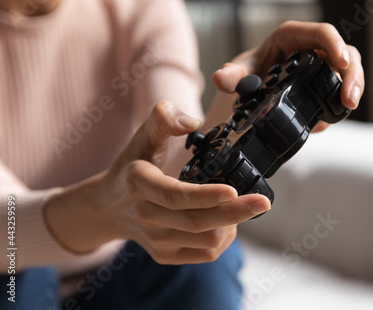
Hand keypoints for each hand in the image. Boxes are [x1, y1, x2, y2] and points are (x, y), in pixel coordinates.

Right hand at [44, 101, 270, 264]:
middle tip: (263, 201)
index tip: (233, 190)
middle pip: (198, 222)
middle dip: (236, 212)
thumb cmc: (131, 167)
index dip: (206, 195)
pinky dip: (224, 239)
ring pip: (207, 241)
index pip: (175, 196)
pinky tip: (227, 222)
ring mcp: (156, 240)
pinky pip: (205, 254)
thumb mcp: (141, 138)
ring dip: (231, 224)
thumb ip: (162, 119)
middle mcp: (146, 217)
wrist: (108, 208)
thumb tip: (193, 122)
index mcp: (139, 185)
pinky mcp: (165, 255)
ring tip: (240, 207)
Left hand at [211, 20, 364, 131]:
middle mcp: (313, 49)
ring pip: (349, 71)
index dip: (335, 45)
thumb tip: (222, 78)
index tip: (341, 63)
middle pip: (345, 53)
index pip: (322, 33)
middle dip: (352, 75)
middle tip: (349, 99)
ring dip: (353, 88)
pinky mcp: (325, 84)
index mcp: (294, 37)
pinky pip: (341, 89)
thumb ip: (233, 75)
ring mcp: (322, 67)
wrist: (253, 86)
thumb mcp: (241, 71)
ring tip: (347, 108)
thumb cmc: (251, 70)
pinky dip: (340, 104)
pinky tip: (332, 118)